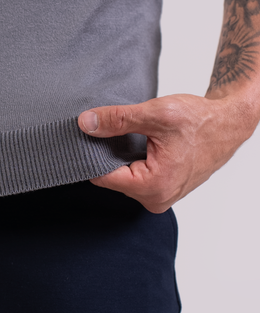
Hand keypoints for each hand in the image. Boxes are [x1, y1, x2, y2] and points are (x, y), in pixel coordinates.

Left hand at [77, 93, 256, 212]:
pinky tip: (138, 144)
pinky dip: (132, 161)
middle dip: (106, 155)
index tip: (84, 137)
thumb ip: (118, 120)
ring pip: (122, 178)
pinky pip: (135, 178)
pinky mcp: (162, 190)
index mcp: (153, 186)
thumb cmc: (201, 121)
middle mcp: (155, 199)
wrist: (228, 124)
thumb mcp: (156, 114)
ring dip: (120, 157)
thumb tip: (86, 124)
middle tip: (107, 130)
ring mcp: (160, 197)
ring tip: (129, 136)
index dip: (90, 155)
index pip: (102, 177)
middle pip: (111, 179)